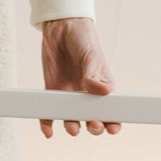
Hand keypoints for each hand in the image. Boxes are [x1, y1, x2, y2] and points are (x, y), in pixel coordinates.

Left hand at [39, 17, 120, 136]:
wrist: (61, 28)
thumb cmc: (84, 40)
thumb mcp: (92, 56)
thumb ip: (94, 75)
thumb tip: (102, 91)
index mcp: (103, 88)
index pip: (111, 111)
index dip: (113, 123)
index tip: (112, 128)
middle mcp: (87, 96)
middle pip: (93, 120)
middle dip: (95, 127)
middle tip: (93, 124)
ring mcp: (69, 96)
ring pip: (72, 120)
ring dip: (73, 128)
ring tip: (72, 128)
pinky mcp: (52, 93)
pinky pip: (50, 114)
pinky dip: (48, 125)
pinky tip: (48, 132)